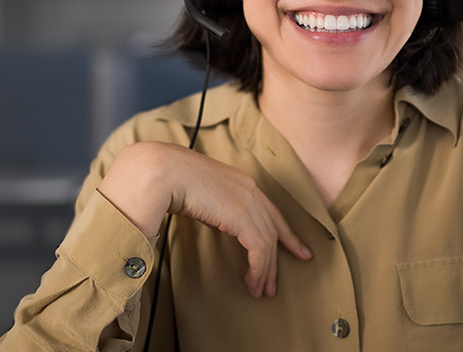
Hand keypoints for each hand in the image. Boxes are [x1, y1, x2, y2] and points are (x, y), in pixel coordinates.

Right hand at [98, 141, 311, 297]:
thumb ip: (216, 207)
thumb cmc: (172, 180)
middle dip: (277, 258)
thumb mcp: (202, 194)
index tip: (298, 250)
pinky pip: (258, 247)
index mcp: (242, 182)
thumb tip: (219, 223)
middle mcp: (250, 190)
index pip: (272, 212)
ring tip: (261, 290)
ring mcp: (248, 201)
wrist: (163, 172)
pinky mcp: (241, 215)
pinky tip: (252, 281)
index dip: (286, 233)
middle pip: (273, 229)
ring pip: (267, 242)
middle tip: (274, 284)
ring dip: (265, 270)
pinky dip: (257, 268)